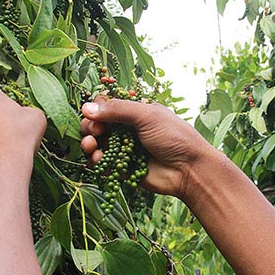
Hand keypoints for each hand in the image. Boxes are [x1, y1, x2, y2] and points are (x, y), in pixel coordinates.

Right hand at [80, 98, 216, 199]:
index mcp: (135, 111)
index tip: (96, 115)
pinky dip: (95, 160)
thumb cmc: (174, 137)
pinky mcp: (122, 167)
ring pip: (96, 143)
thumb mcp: (147, 116)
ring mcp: (124, 148)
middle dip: (90, 126)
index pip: (106, 105)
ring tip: (90, 146)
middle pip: (97, 123)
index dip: (97, 109)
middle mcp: (127, 128)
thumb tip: (86, 107)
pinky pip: (101, 163)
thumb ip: (117, 110)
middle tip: (95, 132)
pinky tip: (97, 159)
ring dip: (88, 143)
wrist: (189, 170)